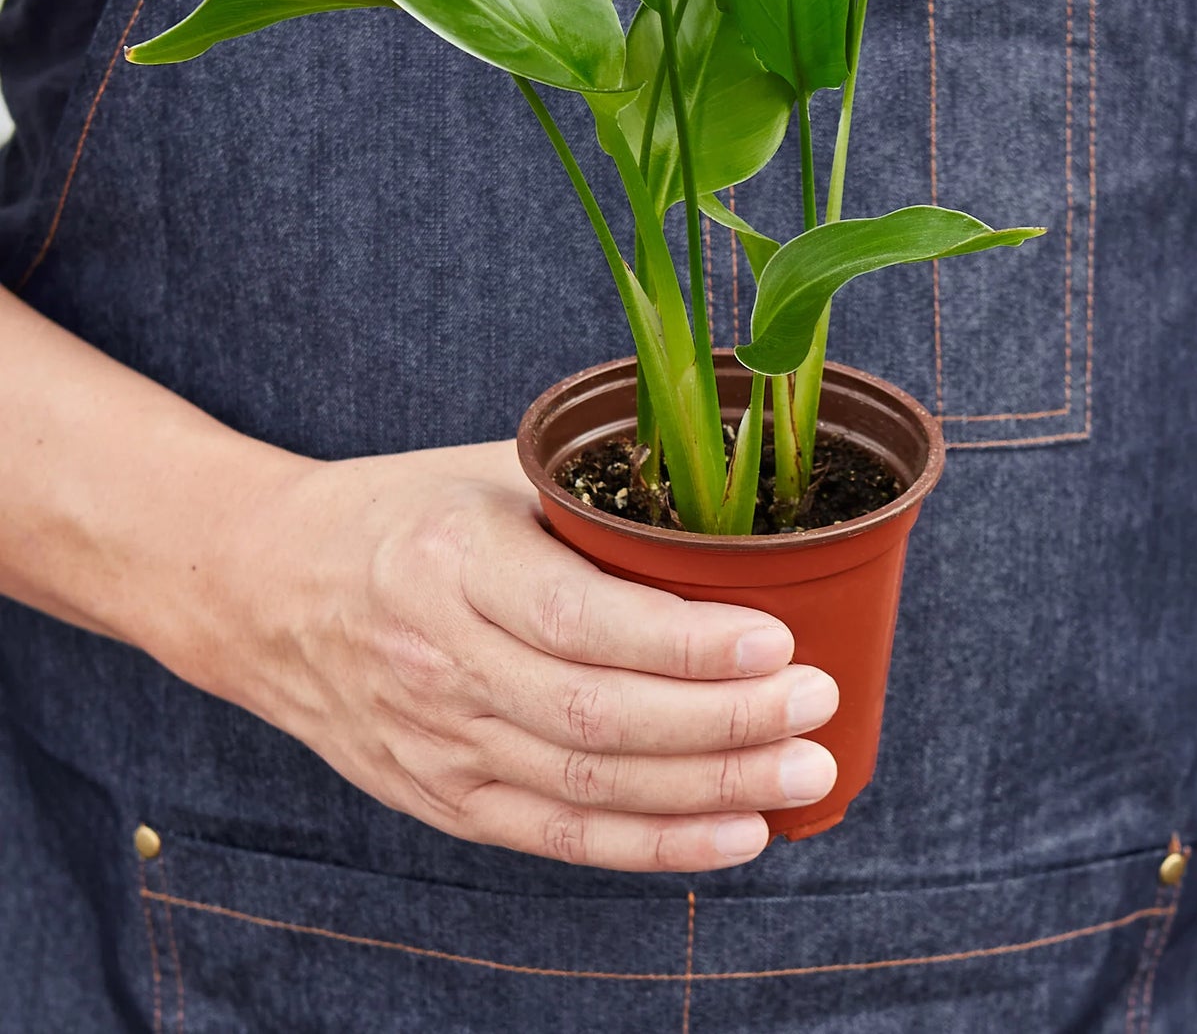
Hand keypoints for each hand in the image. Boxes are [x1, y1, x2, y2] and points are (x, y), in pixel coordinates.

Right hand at [205, 440, 838, 872]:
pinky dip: (653, 844)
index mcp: (451, 560)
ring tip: (803, 773)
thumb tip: (727, 502)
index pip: (580, 620)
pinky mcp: (440, 796)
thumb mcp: (484, 471)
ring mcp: (435, 741)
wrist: (261, 588)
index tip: (776, 640)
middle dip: (722, 723)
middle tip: (816, 707)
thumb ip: (590, 493)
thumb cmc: (396, 514)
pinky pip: (557, 836)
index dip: (683, 640)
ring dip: (708, 790)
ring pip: (589, 787)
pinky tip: (734, 832)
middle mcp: (439, 659)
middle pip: (598, 716)